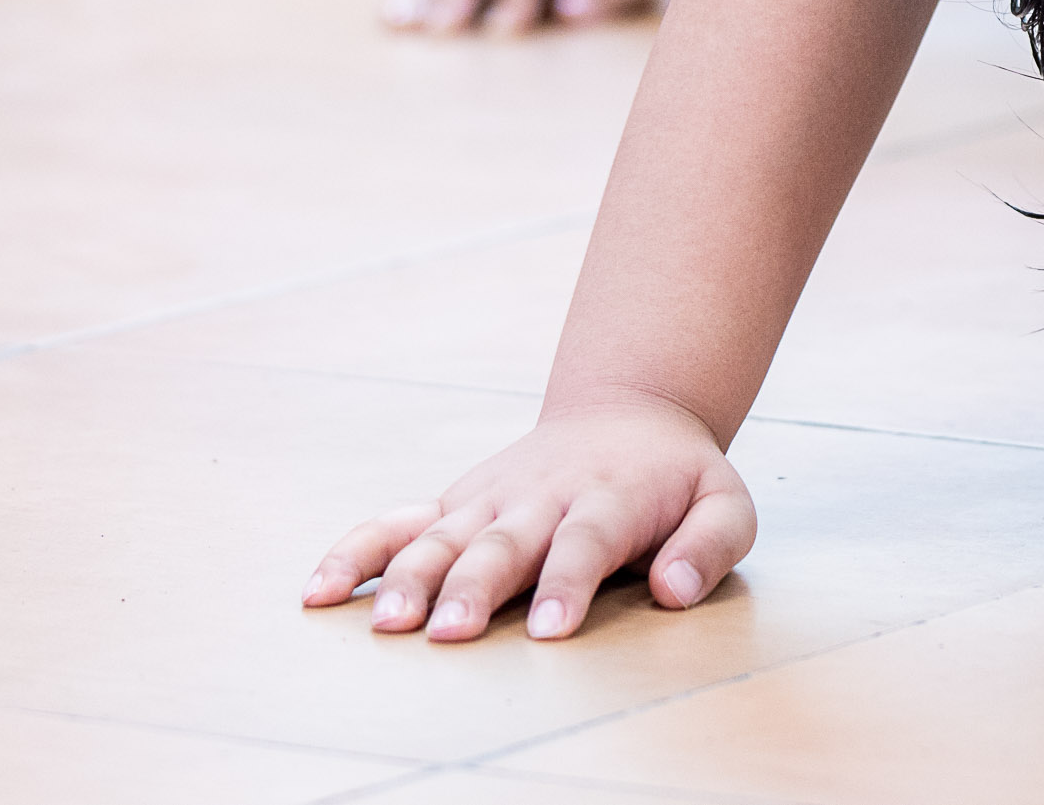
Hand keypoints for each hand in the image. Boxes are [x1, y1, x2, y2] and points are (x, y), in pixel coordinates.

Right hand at [302, 394, 754, 641]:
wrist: (629, 411)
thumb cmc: (678, 479)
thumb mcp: (725, 502)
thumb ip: (710, 546)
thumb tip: (676, 591)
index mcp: (608, 498)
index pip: (585, 543)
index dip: (566, 583)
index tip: (549, 629)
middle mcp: (540, 496)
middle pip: (503, 543)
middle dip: (475, 587)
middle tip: (452, 633)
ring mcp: (489, 498)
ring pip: (443, 537)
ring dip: (413, 578)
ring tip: (388, 623)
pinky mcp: (454, 503)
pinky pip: (395, 526)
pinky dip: (356, 552)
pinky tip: (318, 589)